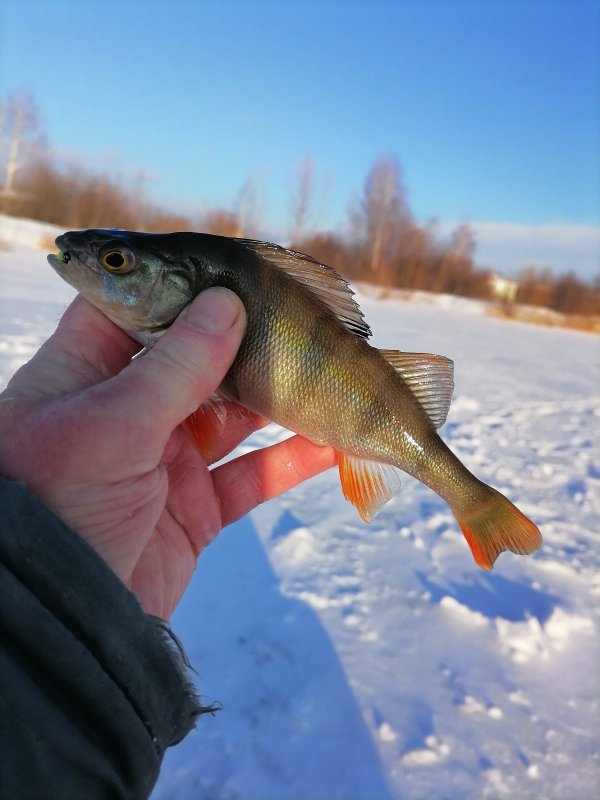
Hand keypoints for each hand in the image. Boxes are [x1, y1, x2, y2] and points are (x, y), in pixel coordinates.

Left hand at [0, 290, 334, 618]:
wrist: (61, 620)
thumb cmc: (59, 506)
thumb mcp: (115, 424)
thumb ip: (178, 366)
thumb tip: (228, 301)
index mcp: (88, 376)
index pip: (135, 311)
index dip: (180, 288)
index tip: (235, 272)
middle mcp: (126, 412)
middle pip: (196, 361)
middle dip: (246, 343)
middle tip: (302, 321)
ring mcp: (164, 460)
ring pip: (234, 417)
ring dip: (280, 399)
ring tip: (330, 374)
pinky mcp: (196, 508)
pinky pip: (253, 475)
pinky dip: (293, 459)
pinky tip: (337, 440)